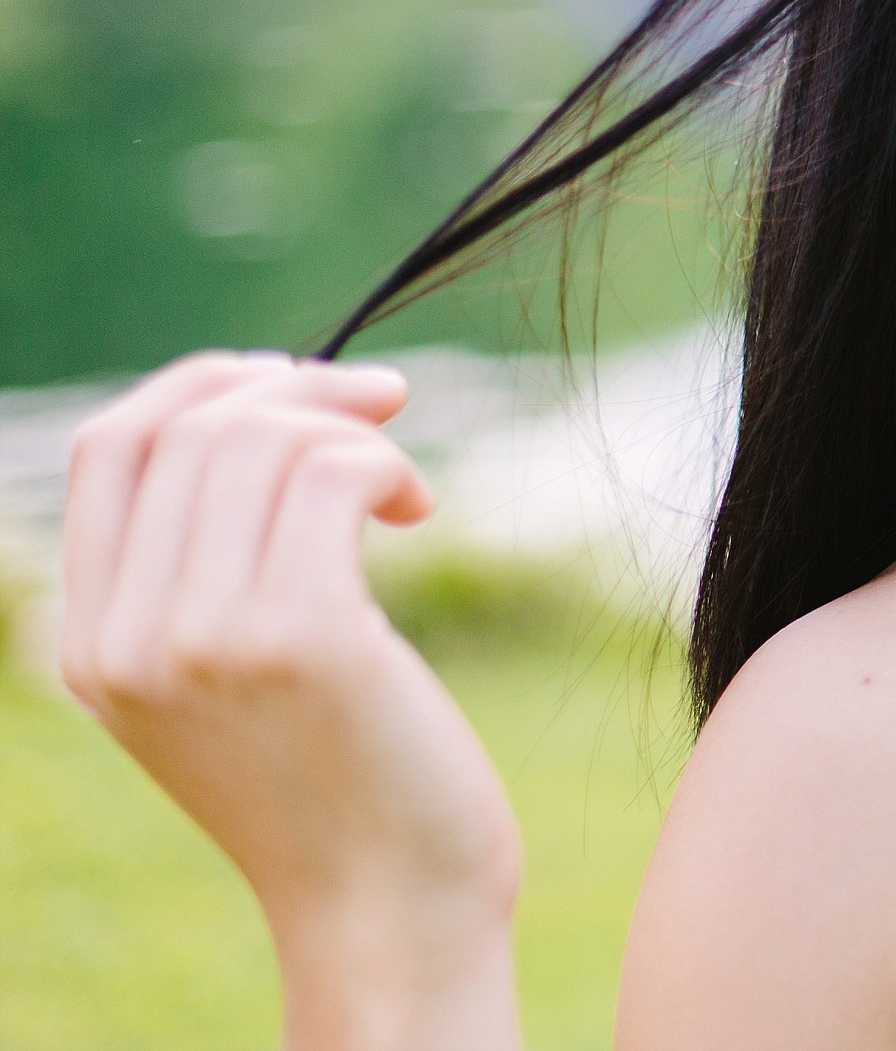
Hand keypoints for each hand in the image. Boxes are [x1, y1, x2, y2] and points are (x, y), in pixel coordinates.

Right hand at [63, 352, 525, 1050]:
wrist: (385, 902)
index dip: (201, 384)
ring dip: (353, 430)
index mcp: (91, 643)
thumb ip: (201, 571)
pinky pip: (333, 473)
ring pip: (262, 437)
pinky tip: (417, 515)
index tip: (291, 381)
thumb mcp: (227, 676)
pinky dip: (385, 465)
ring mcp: (202, 638)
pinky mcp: (297, 636)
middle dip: (299, 389)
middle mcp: (126, 640)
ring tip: (399, 487)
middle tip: (384, 408)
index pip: (106, 448)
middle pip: (190, 426)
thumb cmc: (338, 776)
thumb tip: (262, 406)